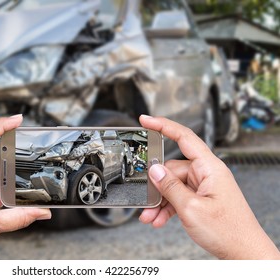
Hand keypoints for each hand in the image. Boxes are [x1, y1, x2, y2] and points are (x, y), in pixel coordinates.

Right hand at [139, 115, 279, 259]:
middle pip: (172, 169)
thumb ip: (169, 187)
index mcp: (210, 168)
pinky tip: (159, 218)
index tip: (147, 120)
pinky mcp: (201, 198)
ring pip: (173, 186)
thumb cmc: (228, 231)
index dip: (163, 126)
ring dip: (160, 201)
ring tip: (151, 216)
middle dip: (157, 186)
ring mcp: (204, 186)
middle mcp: (207, 173)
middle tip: (146, 201)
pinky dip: (167, 207)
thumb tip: (154, 170)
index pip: (185, 137)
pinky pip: (179, 196)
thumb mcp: (191, 208)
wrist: (244, 252)